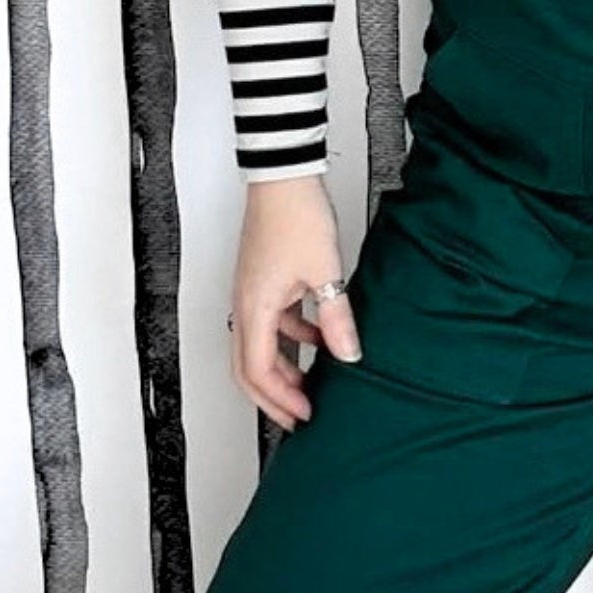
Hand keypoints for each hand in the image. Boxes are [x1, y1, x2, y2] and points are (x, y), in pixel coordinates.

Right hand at [230, 174, 363, 431]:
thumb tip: (348, 354)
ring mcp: (251, 292)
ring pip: (260, 346)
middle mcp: (244, 304)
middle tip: (299, 415)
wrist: (284, 177)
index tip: (305, 414)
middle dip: (273, 397)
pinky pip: (272, 322)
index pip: (259, 371)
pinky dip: (293, 337)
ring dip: (284, 368)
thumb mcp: (325, 272)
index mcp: (254, 308)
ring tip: (313, 381)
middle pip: (248, 368)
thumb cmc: (295, 215)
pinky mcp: (262, 280)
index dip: (281, 400)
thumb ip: (336, 317)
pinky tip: (320, 336)